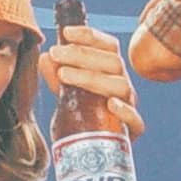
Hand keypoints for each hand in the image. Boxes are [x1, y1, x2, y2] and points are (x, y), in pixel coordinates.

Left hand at [42, 22, 143, 138]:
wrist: (97, 147)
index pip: (108, 46)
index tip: (66, 32)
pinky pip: (135, 120)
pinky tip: (110, 104)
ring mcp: (129, 107)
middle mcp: (122, 85)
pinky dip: (125, 111)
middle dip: (82, 54)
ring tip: (64, 74)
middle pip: (113, 62)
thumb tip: (45, 57)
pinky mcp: (132, 131)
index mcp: (111, 72)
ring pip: (120, 86)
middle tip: (56, 53)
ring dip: (91, 77)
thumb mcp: (69, 92)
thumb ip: (58, 76)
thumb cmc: (86, 115)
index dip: (90, 36)